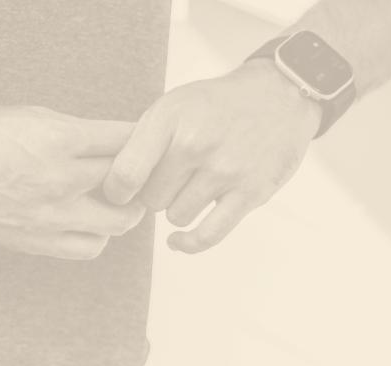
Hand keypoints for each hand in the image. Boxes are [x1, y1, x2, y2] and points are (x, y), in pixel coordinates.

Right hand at [0, 106, 145, 259]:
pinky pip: (86, 248)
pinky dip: (96, 236)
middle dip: (143, 177)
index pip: (125, 139)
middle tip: (142, 175)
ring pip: (116, 223)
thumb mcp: (29, 115)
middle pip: (130, 183)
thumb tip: (113, 142)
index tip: (151, 142)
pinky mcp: (35, 242)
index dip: (145, 140)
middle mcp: (59, 178)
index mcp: (58, 138)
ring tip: (117, 203)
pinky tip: (89, 224)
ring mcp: (48, 216)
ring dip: (124, 212)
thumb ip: (74, 132)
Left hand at [102, 59, 321, 253]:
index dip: (116, 191)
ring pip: (177, 217)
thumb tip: (111, 186)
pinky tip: (177, 241)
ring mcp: (225, 170)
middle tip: (171, 179)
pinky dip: (188, 244)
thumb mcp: (173, 105)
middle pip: (151, 199)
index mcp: (171, 119)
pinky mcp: (250, 192)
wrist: (279, 96)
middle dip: (155, 194)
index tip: (120, 193)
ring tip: (192, 186)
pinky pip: (207, 235)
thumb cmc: (215, 106)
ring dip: (179, 208)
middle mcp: (196, 144)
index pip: (125, 174)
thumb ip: (141, 141)